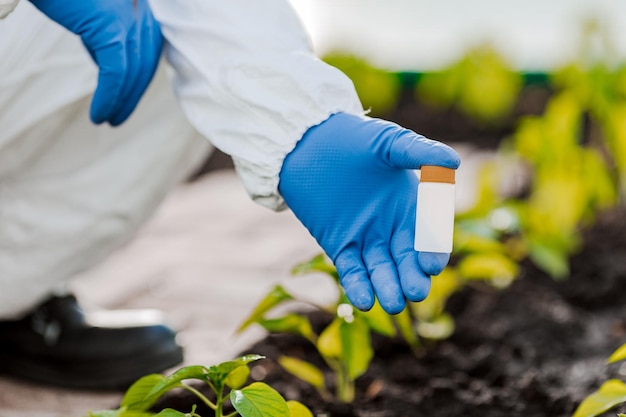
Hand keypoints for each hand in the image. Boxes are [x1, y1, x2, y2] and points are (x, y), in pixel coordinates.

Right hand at [29, 0, 162, 124]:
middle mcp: (140, 8)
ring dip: (120, 102)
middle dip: (132, 94)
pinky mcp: (111, 26)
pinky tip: (100, 114)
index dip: (139, 78)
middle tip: (118, 116)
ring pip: (133, 72)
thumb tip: (106, 57)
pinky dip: (109, 98)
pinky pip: (116, 72)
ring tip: (108, 120)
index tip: (126, 97)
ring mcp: (129, 16)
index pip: (148, 49)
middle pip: (145, 62)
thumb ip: (104, 28)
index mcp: (138, 5)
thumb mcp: (90, 10)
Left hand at [279, 113, 459, 313]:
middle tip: (415, 292)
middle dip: (412, 277)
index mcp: (411, 205)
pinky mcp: (340, 245)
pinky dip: (358, 285)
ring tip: (392, 304)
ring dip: (387, 287)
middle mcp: (392, 226)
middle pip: (407, 259)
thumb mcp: (388, 143)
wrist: (307, 143)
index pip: (428, 235)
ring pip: (381, 270)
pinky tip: (364, 300)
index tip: (430, 264)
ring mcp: (366, 238)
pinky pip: (352, 270)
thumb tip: (454, 162)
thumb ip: (418, 152)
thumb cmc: (352, 137)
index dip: (431, 251)